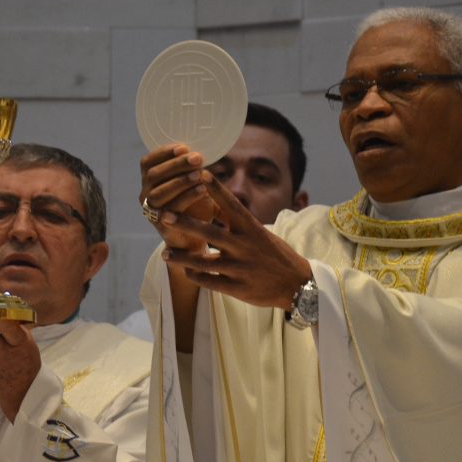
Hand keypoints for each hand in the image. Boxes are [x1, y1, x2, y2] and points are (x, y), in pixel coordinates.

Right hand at [140, 144, 217, 253]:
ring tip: (200, 175)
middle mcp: (145, 194)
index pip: (147, 162)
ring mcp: (150, 210)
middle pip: (152, 175)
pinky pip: (170, 209)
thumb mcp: (195, 183)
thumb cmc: (196, 205)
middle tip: (197, 158)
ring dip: (179, 181)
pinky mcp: (160, 224)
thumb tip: (209, 142)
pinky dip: (187, 197)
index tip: (184, 147)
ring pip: (158, 193)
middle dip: (175, 164)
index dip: (163, 153)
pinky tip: (203, 190)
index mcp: (149, 181)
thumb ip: (195, 167)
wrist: (196, 236)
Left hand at [160, 172, 312, 309]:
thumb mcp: (261, 234)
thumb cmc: (276, 256)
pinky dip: (196, 276)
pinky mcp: (237, 288)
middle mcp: (244, 246)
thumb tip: (217, 205)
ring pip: (203, 261)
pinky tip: (186, 272)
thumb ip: (239, 223)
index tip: (200, 173)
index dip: (215, 189)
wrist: (296, 285)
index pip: (231, 205)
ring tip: (165, 253)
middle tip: (165, 216)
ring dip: (182, 257)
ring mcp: (239, 268)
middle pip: (210, 232)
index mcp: (252, 229)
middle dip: (186, 223)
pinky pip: (209, 281)